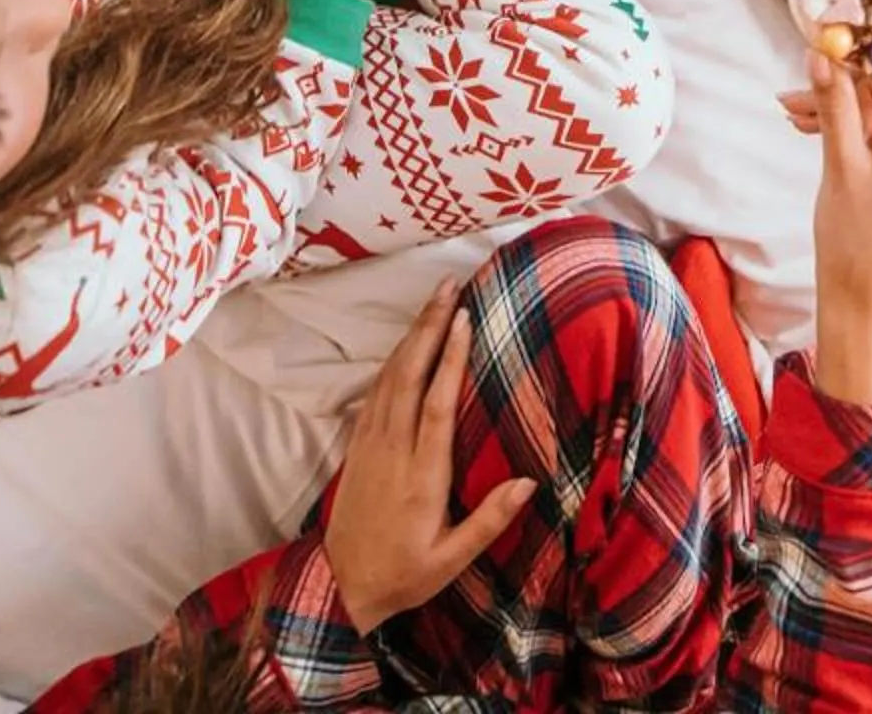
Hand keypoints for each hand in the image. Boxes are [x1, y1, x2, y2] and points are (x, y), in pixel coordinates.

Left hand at [319, 277, 535, 632]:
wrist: (342, 586)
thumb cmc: (404, 573)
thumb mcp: (451, 560)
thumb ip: (489, 521)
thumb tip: (529, 482)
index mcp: (421, 475)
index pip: (437, 406)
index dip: (450, 360)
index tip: (464, 320)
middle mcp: (393, 450)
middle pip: (410, 376)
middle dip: (429, 327)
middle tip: (449, 286)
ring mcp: (371, 444)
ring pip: (390, 377)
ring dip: (411, 335)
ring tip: (434, 300)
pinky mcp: (359, 446)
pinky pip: (375, 391)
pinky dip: (392, 360)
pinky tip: (406, 341)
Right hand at [784, 52, 871, 401]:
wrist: (863, 294)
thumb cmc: (857, 244)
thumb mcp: (842, 165)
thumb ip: (835, 104)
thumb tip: (823, 57)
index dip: (867, 60)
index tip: (833, 48)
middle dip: (851, 87)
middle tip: (806, 88)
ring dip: (849, 108)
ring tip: (801, 113)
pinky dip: (861, 128)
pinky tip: (820, 127)